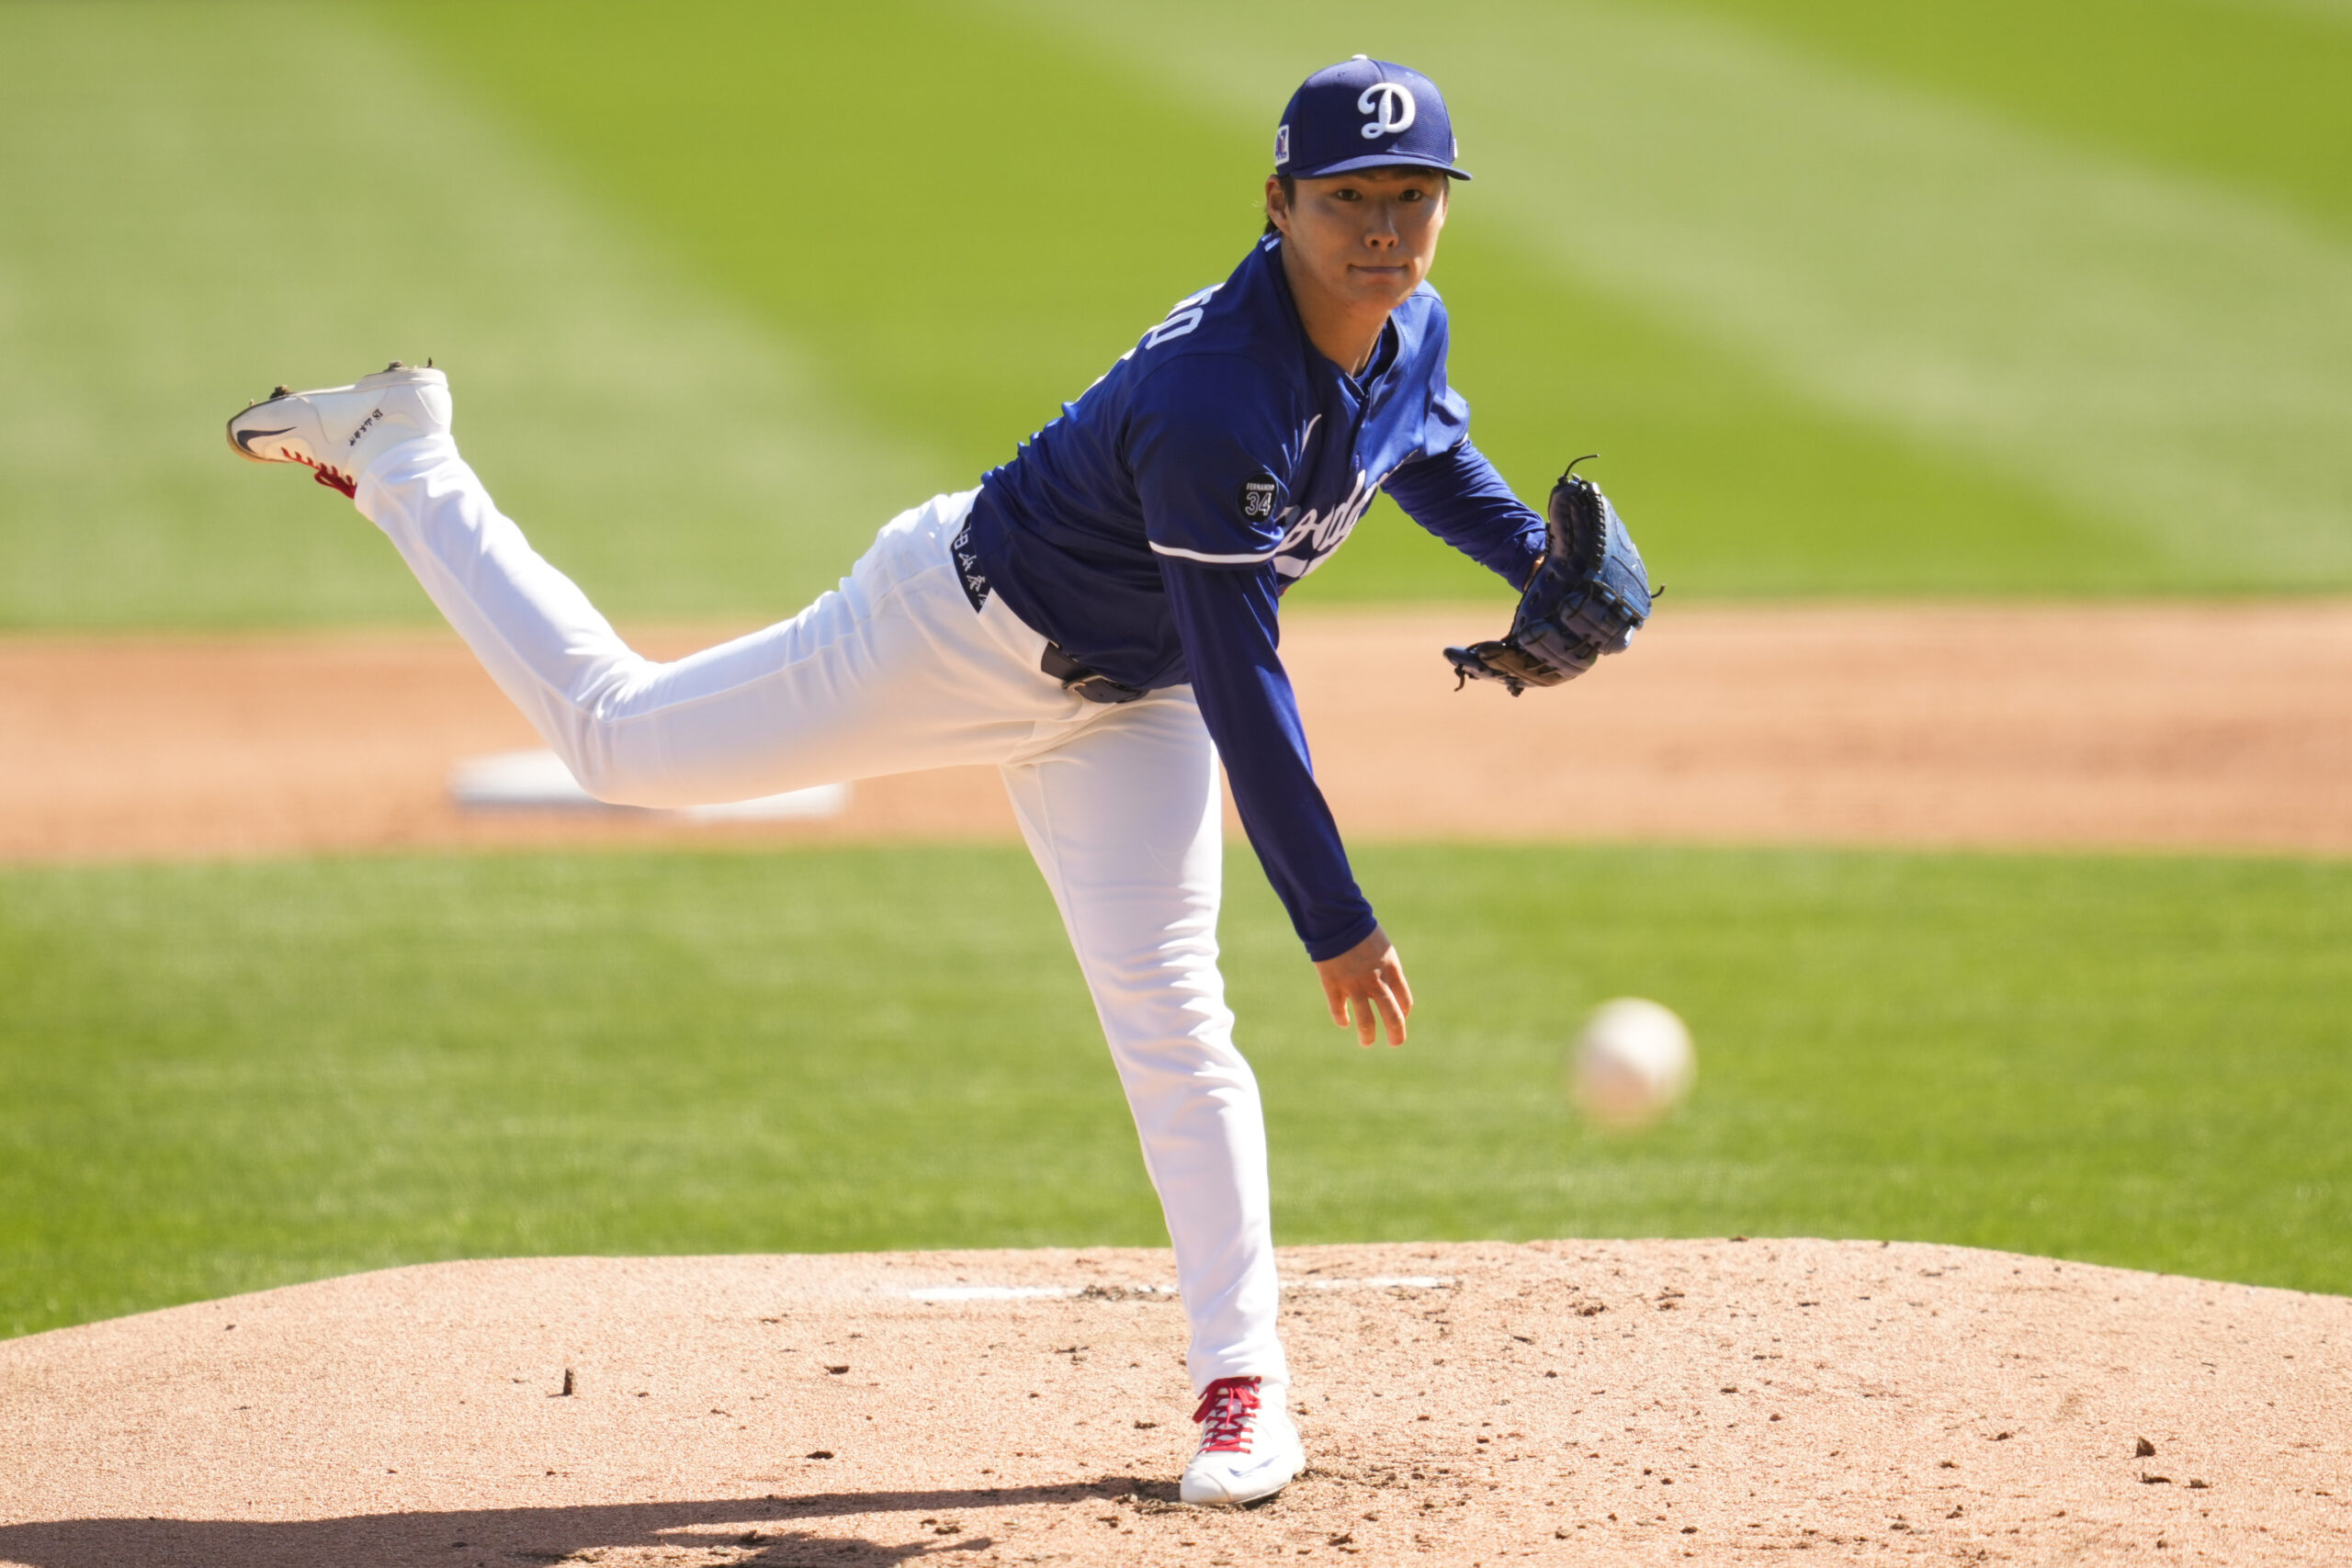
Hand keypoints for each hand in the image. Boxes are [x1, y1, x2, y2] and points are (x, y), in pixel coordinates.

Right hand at [1313, 926, 1412, 1047]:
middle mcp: (1376, 981)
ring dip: (1368, 1035)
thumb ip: (1386, 969)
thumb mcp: (1382, 947)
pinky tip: (1344, 1022)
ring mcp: (1354, 985)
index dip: (1404, 1013)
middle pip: (1392, 1016)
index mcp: (1392, 970)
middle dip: (1396, 1034)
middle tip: (1395, 1043)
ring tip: (1367, 1043)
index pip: (1405, 1001)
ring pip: (1366, 1020)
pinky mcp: (1333, 985)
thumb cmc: (1360, 929)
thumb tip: (1388, 989)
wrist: (1336, 918)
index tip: (1400, 1018)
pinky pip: (1338, 1010)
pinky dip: (1342, 1019)